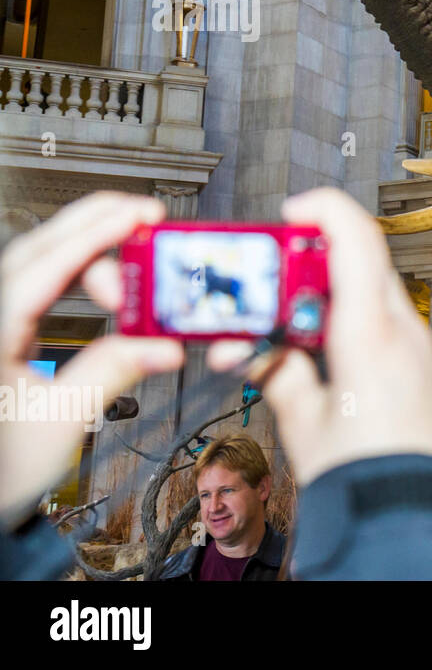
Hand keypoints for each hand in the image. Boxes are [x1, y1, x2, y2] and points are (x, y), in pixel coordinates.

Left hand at [0, 193, 183, 529]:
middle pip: (34, 248)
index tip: (136, 216)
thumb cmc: (3, 469)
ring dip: (83, 241)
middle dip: (90, 221)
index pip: (43, 268)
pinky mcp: (3, 333)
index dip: (93, 236)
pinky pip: (36, 283)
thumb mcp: (62, 420)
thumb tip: (164, 345)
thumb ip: (112, 373)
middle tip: (143, 214)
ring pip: (33, 261)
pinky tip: (100, 273)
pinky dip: (72, 266)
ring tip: (129, 237)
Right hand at [213, 188, 431, 486]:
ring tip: (280, 337)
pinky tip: (315, 354)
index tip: (290, 212)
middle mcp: (400, 329)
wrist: (410, 510)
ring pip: (366, 292)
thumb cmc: (364, 472)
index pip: (355, 238)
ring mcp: (415, 344)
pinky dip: (344, 322)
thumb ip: (277, 371)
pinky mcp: (419, 362)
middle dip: (307, 264)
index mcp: (368, 333)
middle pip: (356, 262)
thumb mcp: (301, 419)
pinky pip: (380, 321)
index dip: (322, 210)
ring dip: (322, 298)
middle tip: (266, 285)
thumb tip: (256, 349)